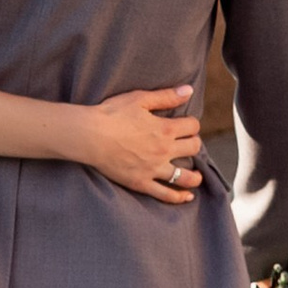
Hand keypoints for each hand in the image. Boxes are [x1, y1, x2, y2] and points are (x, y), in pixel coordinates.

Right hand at [82, 86, 203, 203]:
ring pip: (185, 176)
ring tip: (197, 175)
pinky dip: (179, 197)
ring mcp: (154, 169)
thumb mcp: (139, 99)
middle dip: (194, 144)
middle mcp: (164, 151)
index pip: (192, 126)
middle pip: (193, 148)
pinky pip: (165, 194)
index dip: (191, 124)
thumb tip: (189, 91)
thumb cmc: (111, 114)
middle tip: (187, 143)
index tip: (186, 124)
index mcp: (165, 129)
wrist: (90, 136)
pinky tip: (187, 197)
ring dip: (195, 176)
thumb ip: (166, 96)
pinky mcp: (141, 183)